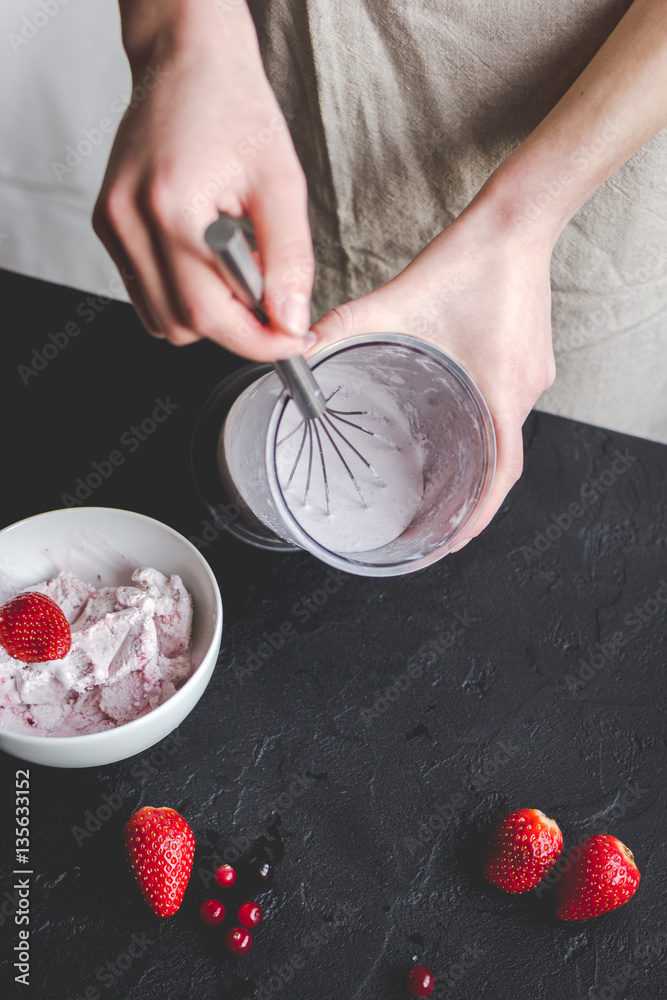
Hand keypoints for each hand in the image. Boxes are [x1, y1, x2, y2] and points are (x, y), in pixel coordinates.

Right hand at [93, 1, 313, 359]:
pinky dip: (182, 296)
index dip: (259, 340)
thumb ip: (290, 259)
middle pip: (185, 325)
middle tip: (272, 301)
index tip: (292, 340)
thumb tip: (291, 320)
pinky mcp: (108, 225)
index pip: (212, 315)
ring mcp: (113, 225)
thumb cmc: (235, 109)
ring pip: (161, 319)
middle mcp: (131, 221)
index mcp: (173, 209)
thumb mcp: (281, 183)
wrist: (188, 63)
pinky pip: (146, 294)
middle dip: (237, 329)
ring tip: (238, 273)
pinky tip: (208, 264)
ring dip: (208, 316)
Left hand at [311, 194, 556, 547]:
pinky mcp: (531, 361)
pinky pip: (507, 409)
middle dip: (470, 499)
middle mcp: (524, 390)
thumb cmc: (471, 260)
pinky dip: (483, 429)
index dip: (477, 516)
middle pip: (502, 463)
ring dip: (477, 463)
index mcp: (500, 388)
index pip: (500, 474)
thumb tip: (303, 350)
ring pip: (505, 436)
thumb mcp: (399, 299)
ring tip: (443, 484)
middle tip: (434, 523)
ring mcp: (533, 376)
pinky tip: (455, 426)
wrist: (518, 220)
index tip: (451, 542)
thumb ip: (346, 326)